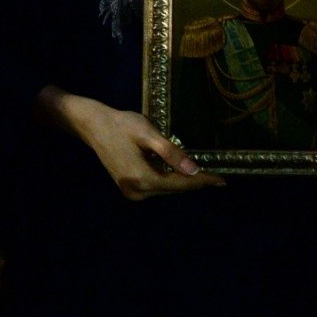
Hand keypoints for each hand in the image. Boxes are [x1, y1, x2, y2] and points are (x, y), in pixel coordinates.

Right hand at [37, 86, 222, 200]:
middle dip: (194, 181)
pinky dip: (168, 179)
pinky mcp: (129, 188)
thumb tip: (194, 169)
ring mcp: (131, 191)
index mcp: (141, 178)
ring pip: (166, 188)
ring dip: (181, 180)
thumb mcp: (148, 134)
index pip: (180, 184)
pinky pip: (156, 186)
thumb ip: (170, 152)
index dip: (202, 181)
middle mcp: (136, 191)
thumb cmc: (121, 124)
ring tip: (200, 172)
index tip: (222, 181)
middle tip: (215, 175)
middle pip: (174, 188)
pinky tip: (176, 170)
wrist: (93, 125)